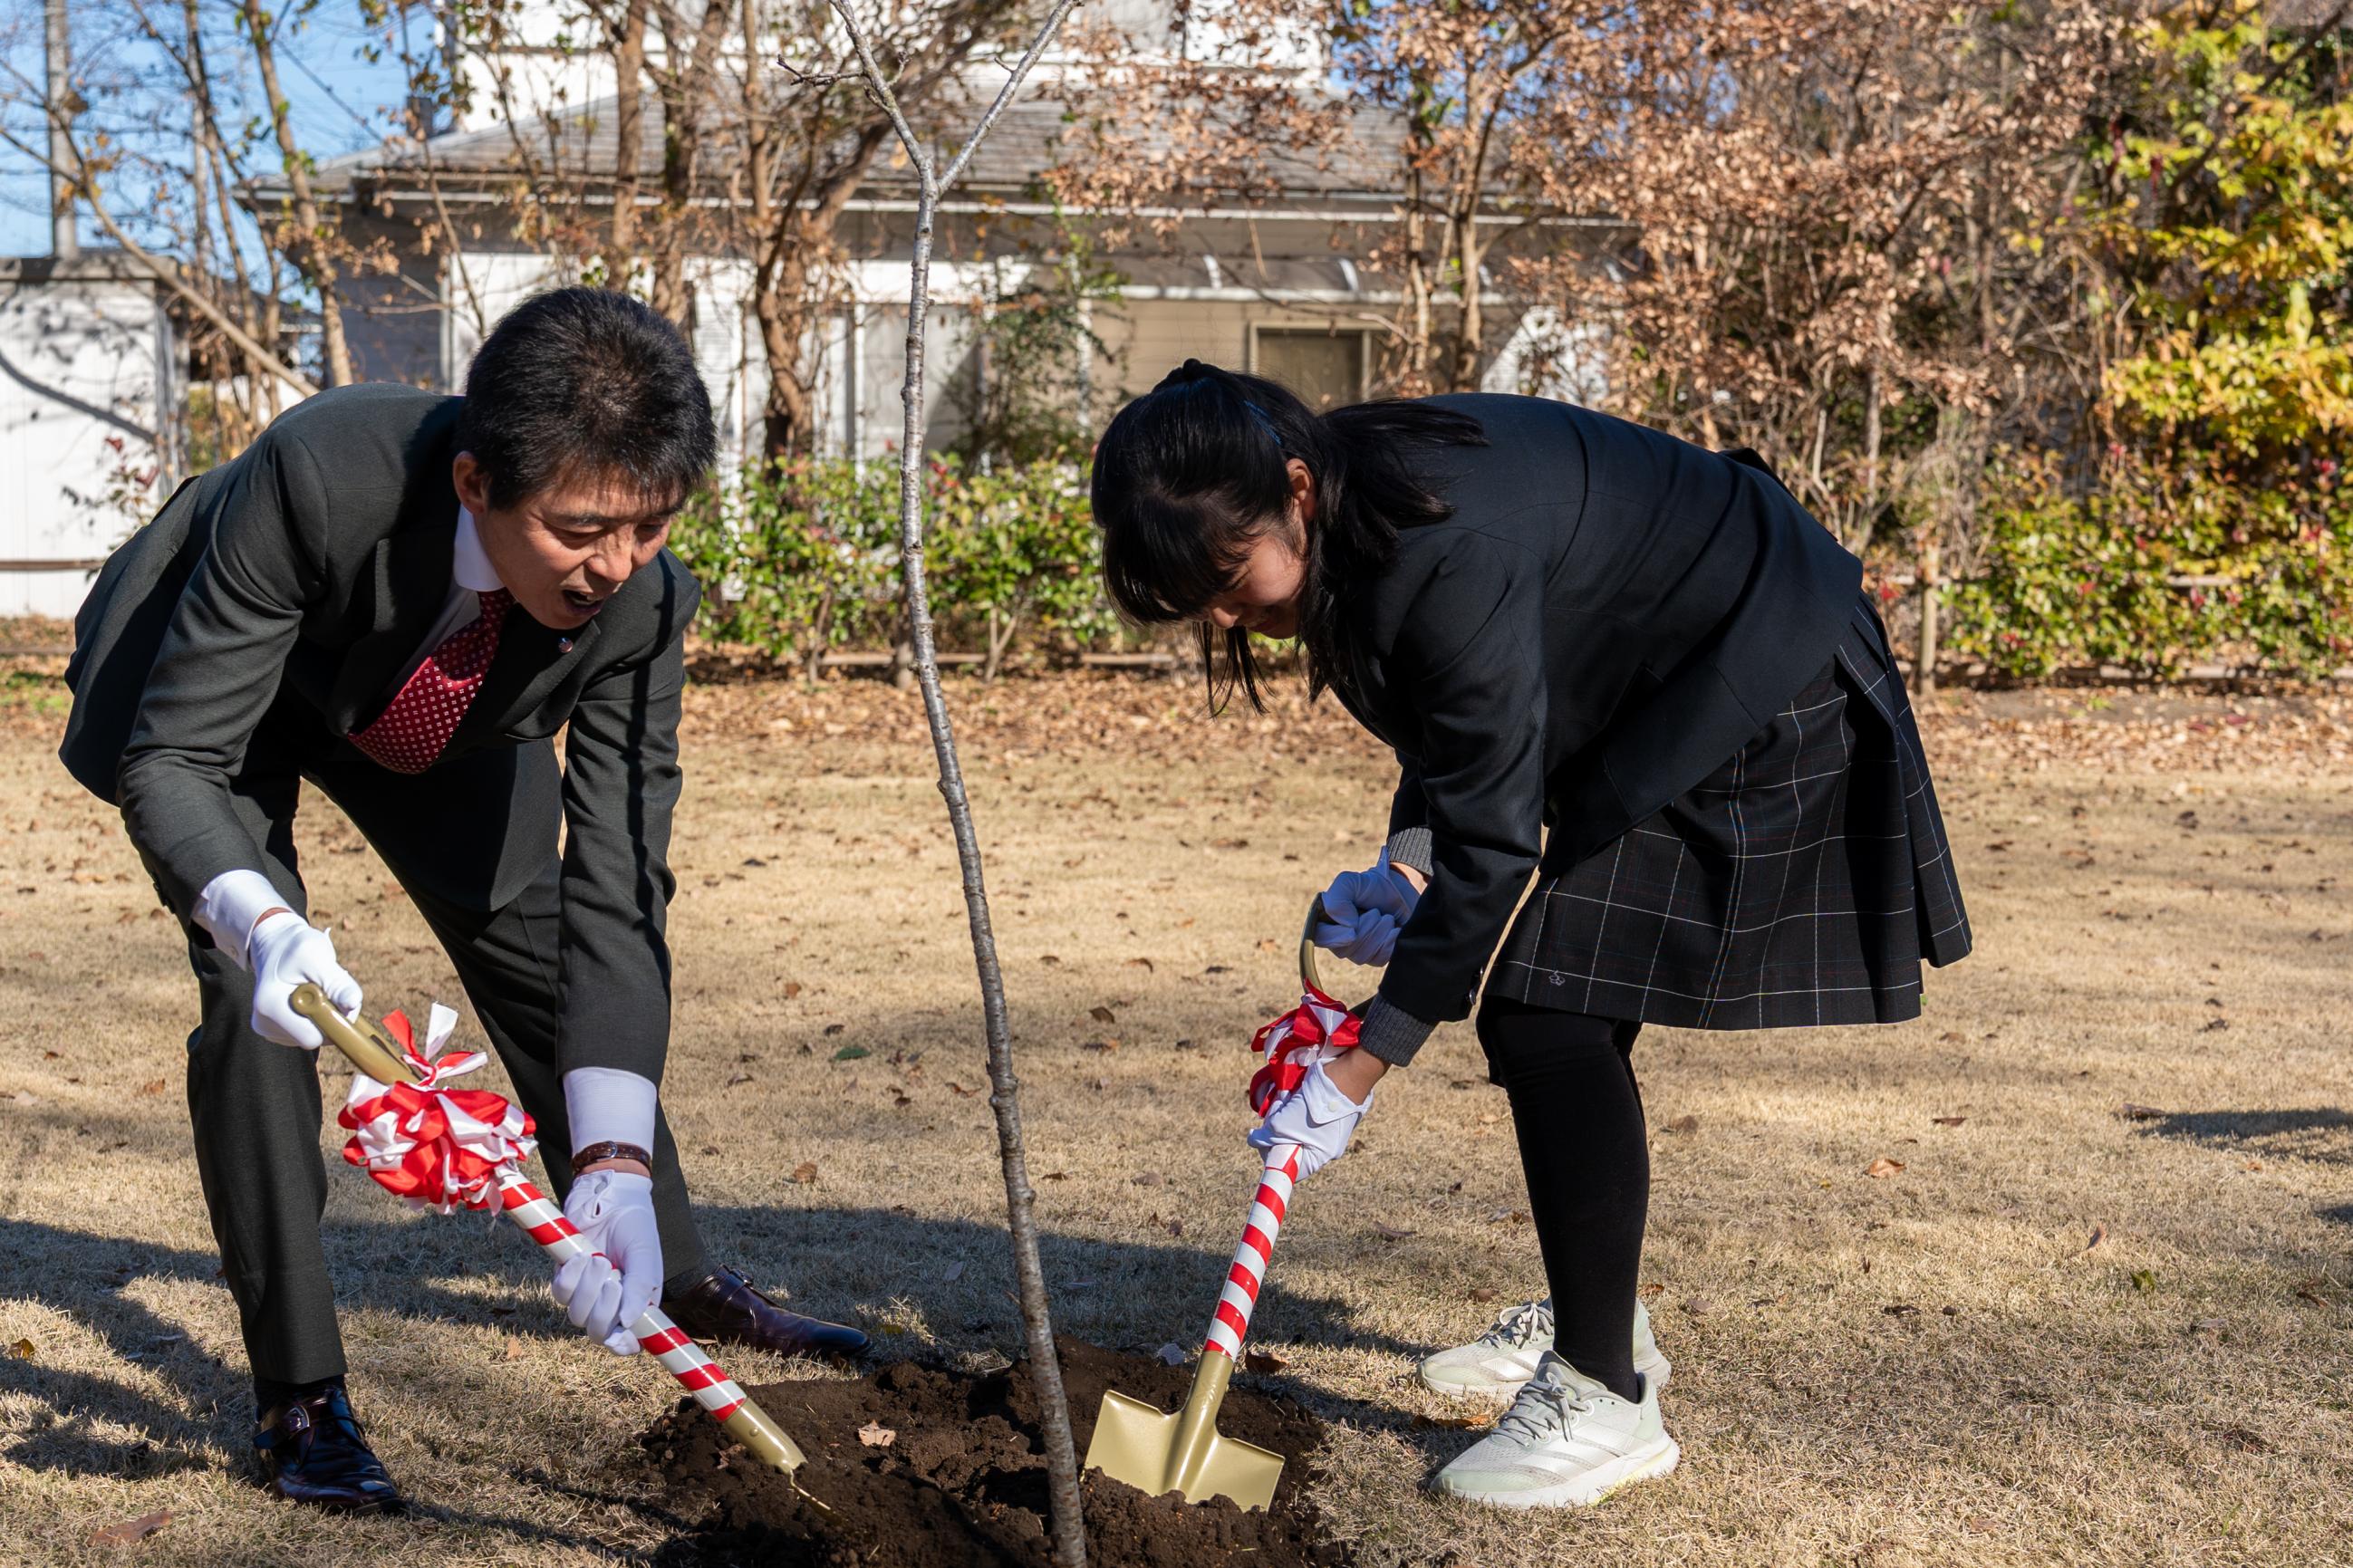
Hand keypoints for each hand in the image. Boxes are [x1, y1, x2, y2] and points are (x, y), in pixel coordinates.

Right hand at [246, 911, 362, 1049]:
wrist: (277, 946)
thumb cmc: (298, 948)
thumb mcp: (318, 957)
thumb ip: (337, 983)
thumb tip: (353, 1004)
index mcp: (269, 1005)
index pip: (311, 1037)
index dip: (333, 1021)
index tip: (339, 998)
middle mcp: (264, 1022)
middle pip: (313, 1038)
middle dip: (329, 1017)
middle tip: (329, 989)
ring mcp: (268, 1029)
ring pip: (312, 1036)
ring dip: (323, 1016)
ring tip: (315, 990)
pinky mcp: (275, 1030)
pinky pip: (306, 1032)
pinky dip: (315, 1018)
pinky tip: (308, 998)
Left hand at [551, 1169, 661, 1353]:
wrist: (610, 1197)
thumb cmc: (636, 1228)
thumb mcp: (645, 1257)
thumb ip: (641, 1289)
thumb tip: (629, 1323)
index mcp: (637, 1305)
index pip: (628, 1341)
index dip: (622, 1346)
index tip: (618, 1339)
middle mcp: (610, 1305)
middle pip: (598, 1332)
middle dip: (603, 1310)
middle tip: (613, 1281)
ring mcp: (586, 1293)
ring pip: (577, 1315)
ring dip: (587, 1289)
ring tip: (599, 1259)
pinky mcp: (566, 1278)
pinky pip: (561, 1293)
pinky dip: (570, 1277)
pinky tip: (580, 1256)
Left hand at [1247, 1059, 1373, 1179]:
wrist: (1345, 1075)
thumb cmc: (1313, 1107)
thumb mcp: (1283, 1126)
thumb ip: (1265, 1137)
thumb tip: (1254, 1140)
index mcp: (1318, 1156)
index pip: (1289, 1168)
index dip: (1271, 1154)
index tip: (1264, 1138)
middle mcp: (1324, 1145)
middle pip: (1289, 1144)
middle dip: (1277, 1126)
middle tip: (1278, 1110)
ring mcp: (1326, 1127)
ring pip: (1293, 1125)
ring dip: (1284, 1111)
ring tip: (1286, 1098)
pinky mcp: (1324, 1110)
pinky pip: (1301, 1112)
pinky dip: (1293, 1103)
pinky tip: (1292, 1093)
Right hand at [1314, 853, 1420, 966]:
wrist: (1403, 890)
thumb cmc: (1372, 886)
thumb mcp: (1349, 882)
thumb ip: (1337, 900)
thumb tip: (1346, 926)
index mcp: (1327, 921)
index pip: (1320, 938)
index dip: (1335, 938)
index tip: (1353, 931)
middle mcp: (1339, 938)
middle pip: (1343, 950)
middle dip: (1365, 929)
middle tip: (1376, 911)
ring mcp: (1358, 950)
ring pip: (1361, 956)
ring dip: (1379, 934)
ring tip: (1386, 918)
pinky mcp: (1376, 957)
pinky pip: (1378, 960)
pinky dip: (1390, 943)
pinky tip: (1395, 930)